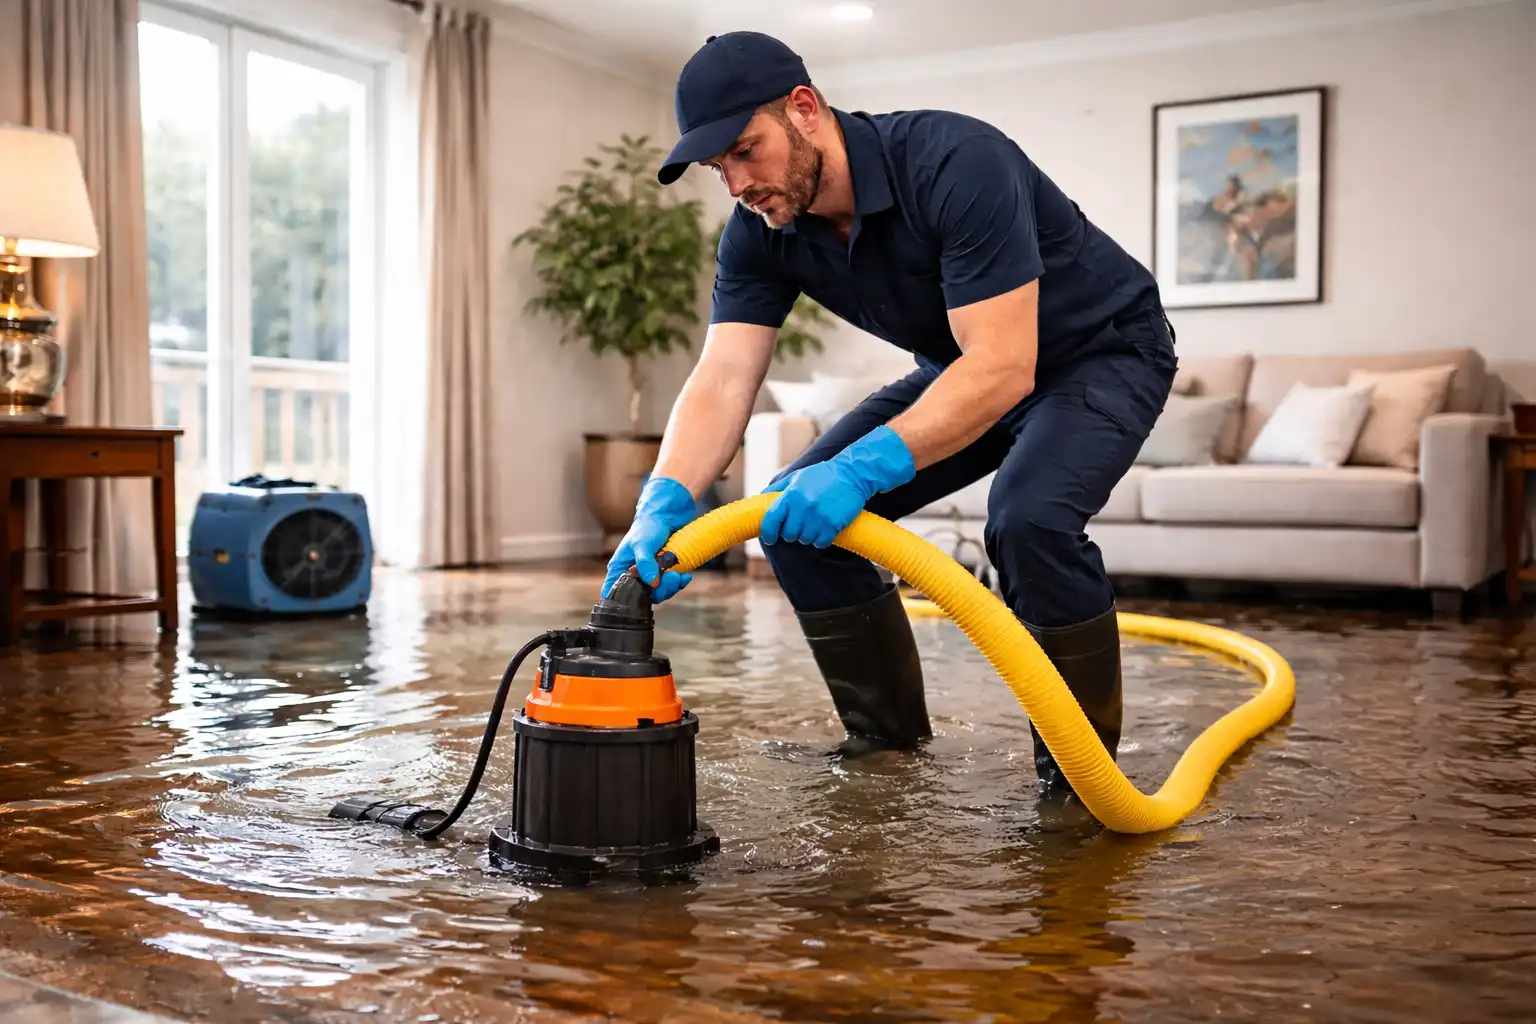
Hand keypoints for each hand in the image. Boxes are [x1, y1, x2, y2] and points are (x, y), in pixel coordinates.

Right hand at [602, 476, 696, 601]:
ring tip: (678, 574)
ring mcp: (651, 574)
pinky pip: (671, 586)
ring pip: (659, 593)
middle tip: (669, 577)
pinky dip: (679, 583)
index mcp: (621, 568)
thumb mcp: (642, 543)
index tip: (639, 598)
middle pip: (643, 596)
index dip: (622, 601)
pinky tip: (685, 575)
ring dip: (671, 587)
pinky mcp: (666, 572)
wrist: (668, 514)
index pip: (614, 592)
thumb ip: (645, 563)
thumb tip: (652, 583)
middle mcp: (634, 574)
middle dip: (659, 591)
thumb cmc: (648, 525)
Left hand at [760, 425, 914, 548]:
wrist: (852, 474)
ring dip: (808, 536)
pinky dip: (821, 540)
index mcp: (791, 494)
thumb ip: (779, 488)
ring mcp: (818, 516)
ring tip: (815, 525)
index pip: (771, 520)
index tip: (770, 538)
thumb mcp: (798, 477)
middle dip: (793, 533)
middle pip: (789, 534)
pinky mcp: (833, 524)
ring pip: (805, 540)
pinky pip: (821, 543)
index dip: (768, 533)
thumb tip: (761, 499)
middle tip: (801, 526)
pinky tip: (825, 531)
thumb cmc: (823, 475)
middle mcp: (803, 506)